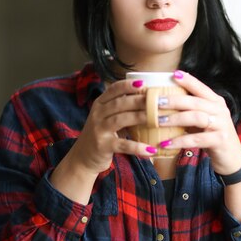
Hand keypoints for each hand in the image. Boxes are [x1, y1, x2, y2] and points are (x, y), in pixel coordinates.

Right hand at [50, 78, 154, 203]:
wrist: (82, 158)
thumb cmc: (101, 135)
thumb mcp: (106, 117)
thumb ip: (121, 108)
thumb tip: (148, 99)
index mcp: (99, 104)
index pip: (113, 89)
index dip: (127, 85)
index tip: (143, 83)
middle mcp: (97, 114)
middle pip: (119, 103)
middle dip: (139, 100)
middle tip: (158, 101)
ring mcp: (99, 130)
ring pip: (121, 119)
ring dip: (140, 117)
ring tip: (157, 119)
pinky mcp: (103, 146)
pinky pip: (123, 144)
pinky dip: (137, 147)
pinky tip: (151, 150)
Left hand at [157, 71, 240, 174]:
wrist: (232, 158)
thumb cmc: (212, 136)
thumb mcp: (204, 120)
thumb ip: (190, 110)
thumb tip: (164, 102)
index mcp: (216, 102)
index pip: (201, 88)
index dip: (188, 80)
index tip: (173, 74)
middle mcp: (220, 110)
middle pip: (195, 101)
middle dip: (174, 100)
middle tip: (156, 102)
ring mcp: (222, 125)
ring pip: (196, 117)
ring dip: (175, 119)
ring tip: (158, 121)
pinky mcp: (220, 140)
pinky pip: (197, 139)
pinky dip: (179, 141)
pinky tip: (166, 143)